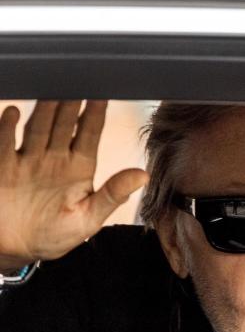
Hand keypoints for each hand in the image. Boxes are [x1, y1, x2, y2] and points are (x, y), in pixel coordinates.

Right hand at [0, 100, 148, 269]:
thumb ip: (113, 195)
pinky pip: (5, 144)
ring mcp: (28, 160)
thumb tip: (143, 175)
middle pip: (63, 125)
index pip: (90, 135)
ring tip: (51, 92)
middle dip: (70, 105)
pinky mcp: (3, 167)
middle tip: (76, 82)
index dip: (96, 115)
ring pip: (37, 129)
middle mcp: (54, 159)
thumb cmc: (55, 235)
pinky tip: (13, 113)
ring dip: (43, 111)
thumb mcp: (88, 219)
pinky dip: (7, 129)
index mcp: (79, 168)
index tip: (103, 95)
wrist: (17, 249)